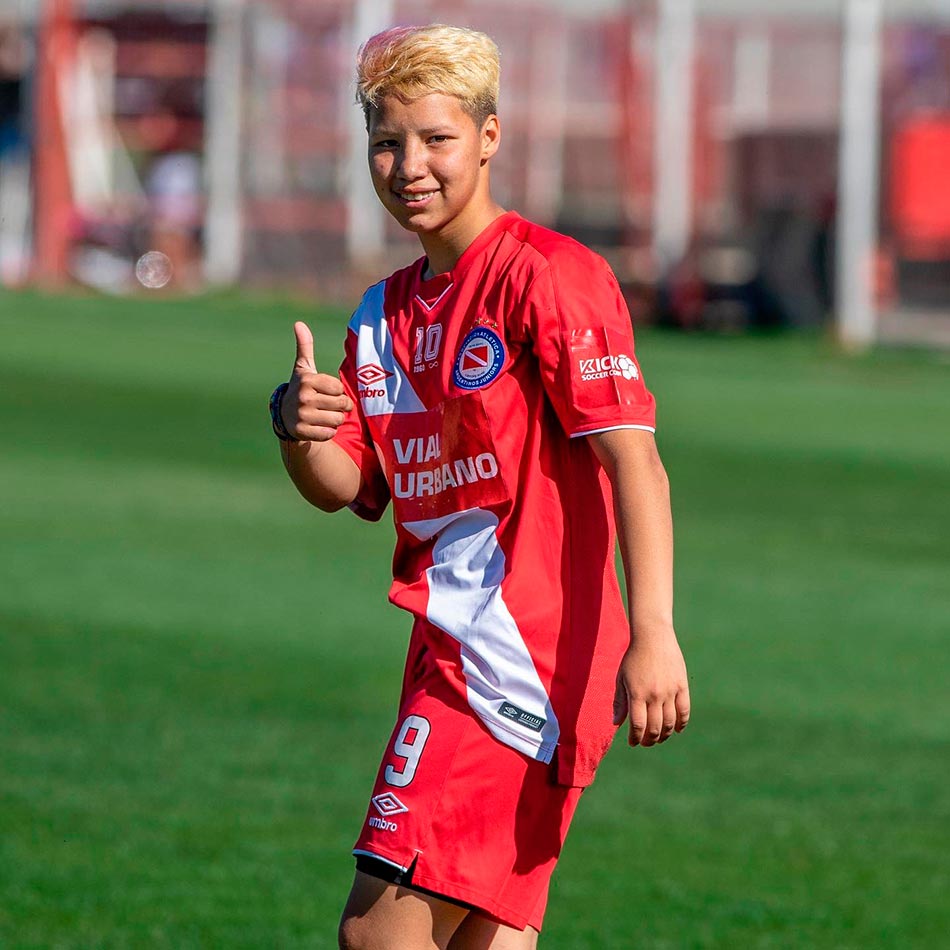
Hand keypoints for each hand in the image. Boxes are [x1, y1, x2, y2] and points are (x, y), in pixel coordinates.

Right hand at [282, 321, 353, 442]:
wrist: (284, 416)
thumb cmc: (302, 389)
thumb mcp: (303, 369)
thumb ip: (305, 347)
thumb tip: (299, 323)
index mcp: (307, 381)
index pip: (339, 388)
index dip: (337, 391)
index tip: (326, 391)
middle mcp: (303, 398)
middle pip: (341, 405)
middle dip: (340, 406)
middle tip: (329, 405)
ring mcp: (302, 416)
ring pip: (338, 420)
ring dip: (335, 420)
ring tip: (323, 415)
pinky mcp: (302, 432)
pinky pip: (329, 433)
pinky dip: (327, 431)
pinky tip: (317, 426)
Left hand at [613, 629, 689, 746]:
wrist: (653, 637)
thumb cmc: (633, 658)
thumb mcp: (621, 678)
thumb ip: (619, 702)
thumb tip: (616, 723)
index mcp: (637, 693)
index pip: (638, 725)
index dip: (635, 738)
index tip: (632, 742)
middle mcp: (654, 695)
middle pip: (655, 728)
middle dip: (649, 740)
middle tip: (645, 743)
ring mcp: (670, 691)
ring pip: (670, 723)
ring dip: (664, 735)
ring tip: (658, 738)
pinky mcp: (682, 686)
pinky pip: (684, 711)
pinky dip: (681, 724)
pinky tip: (675, 730)